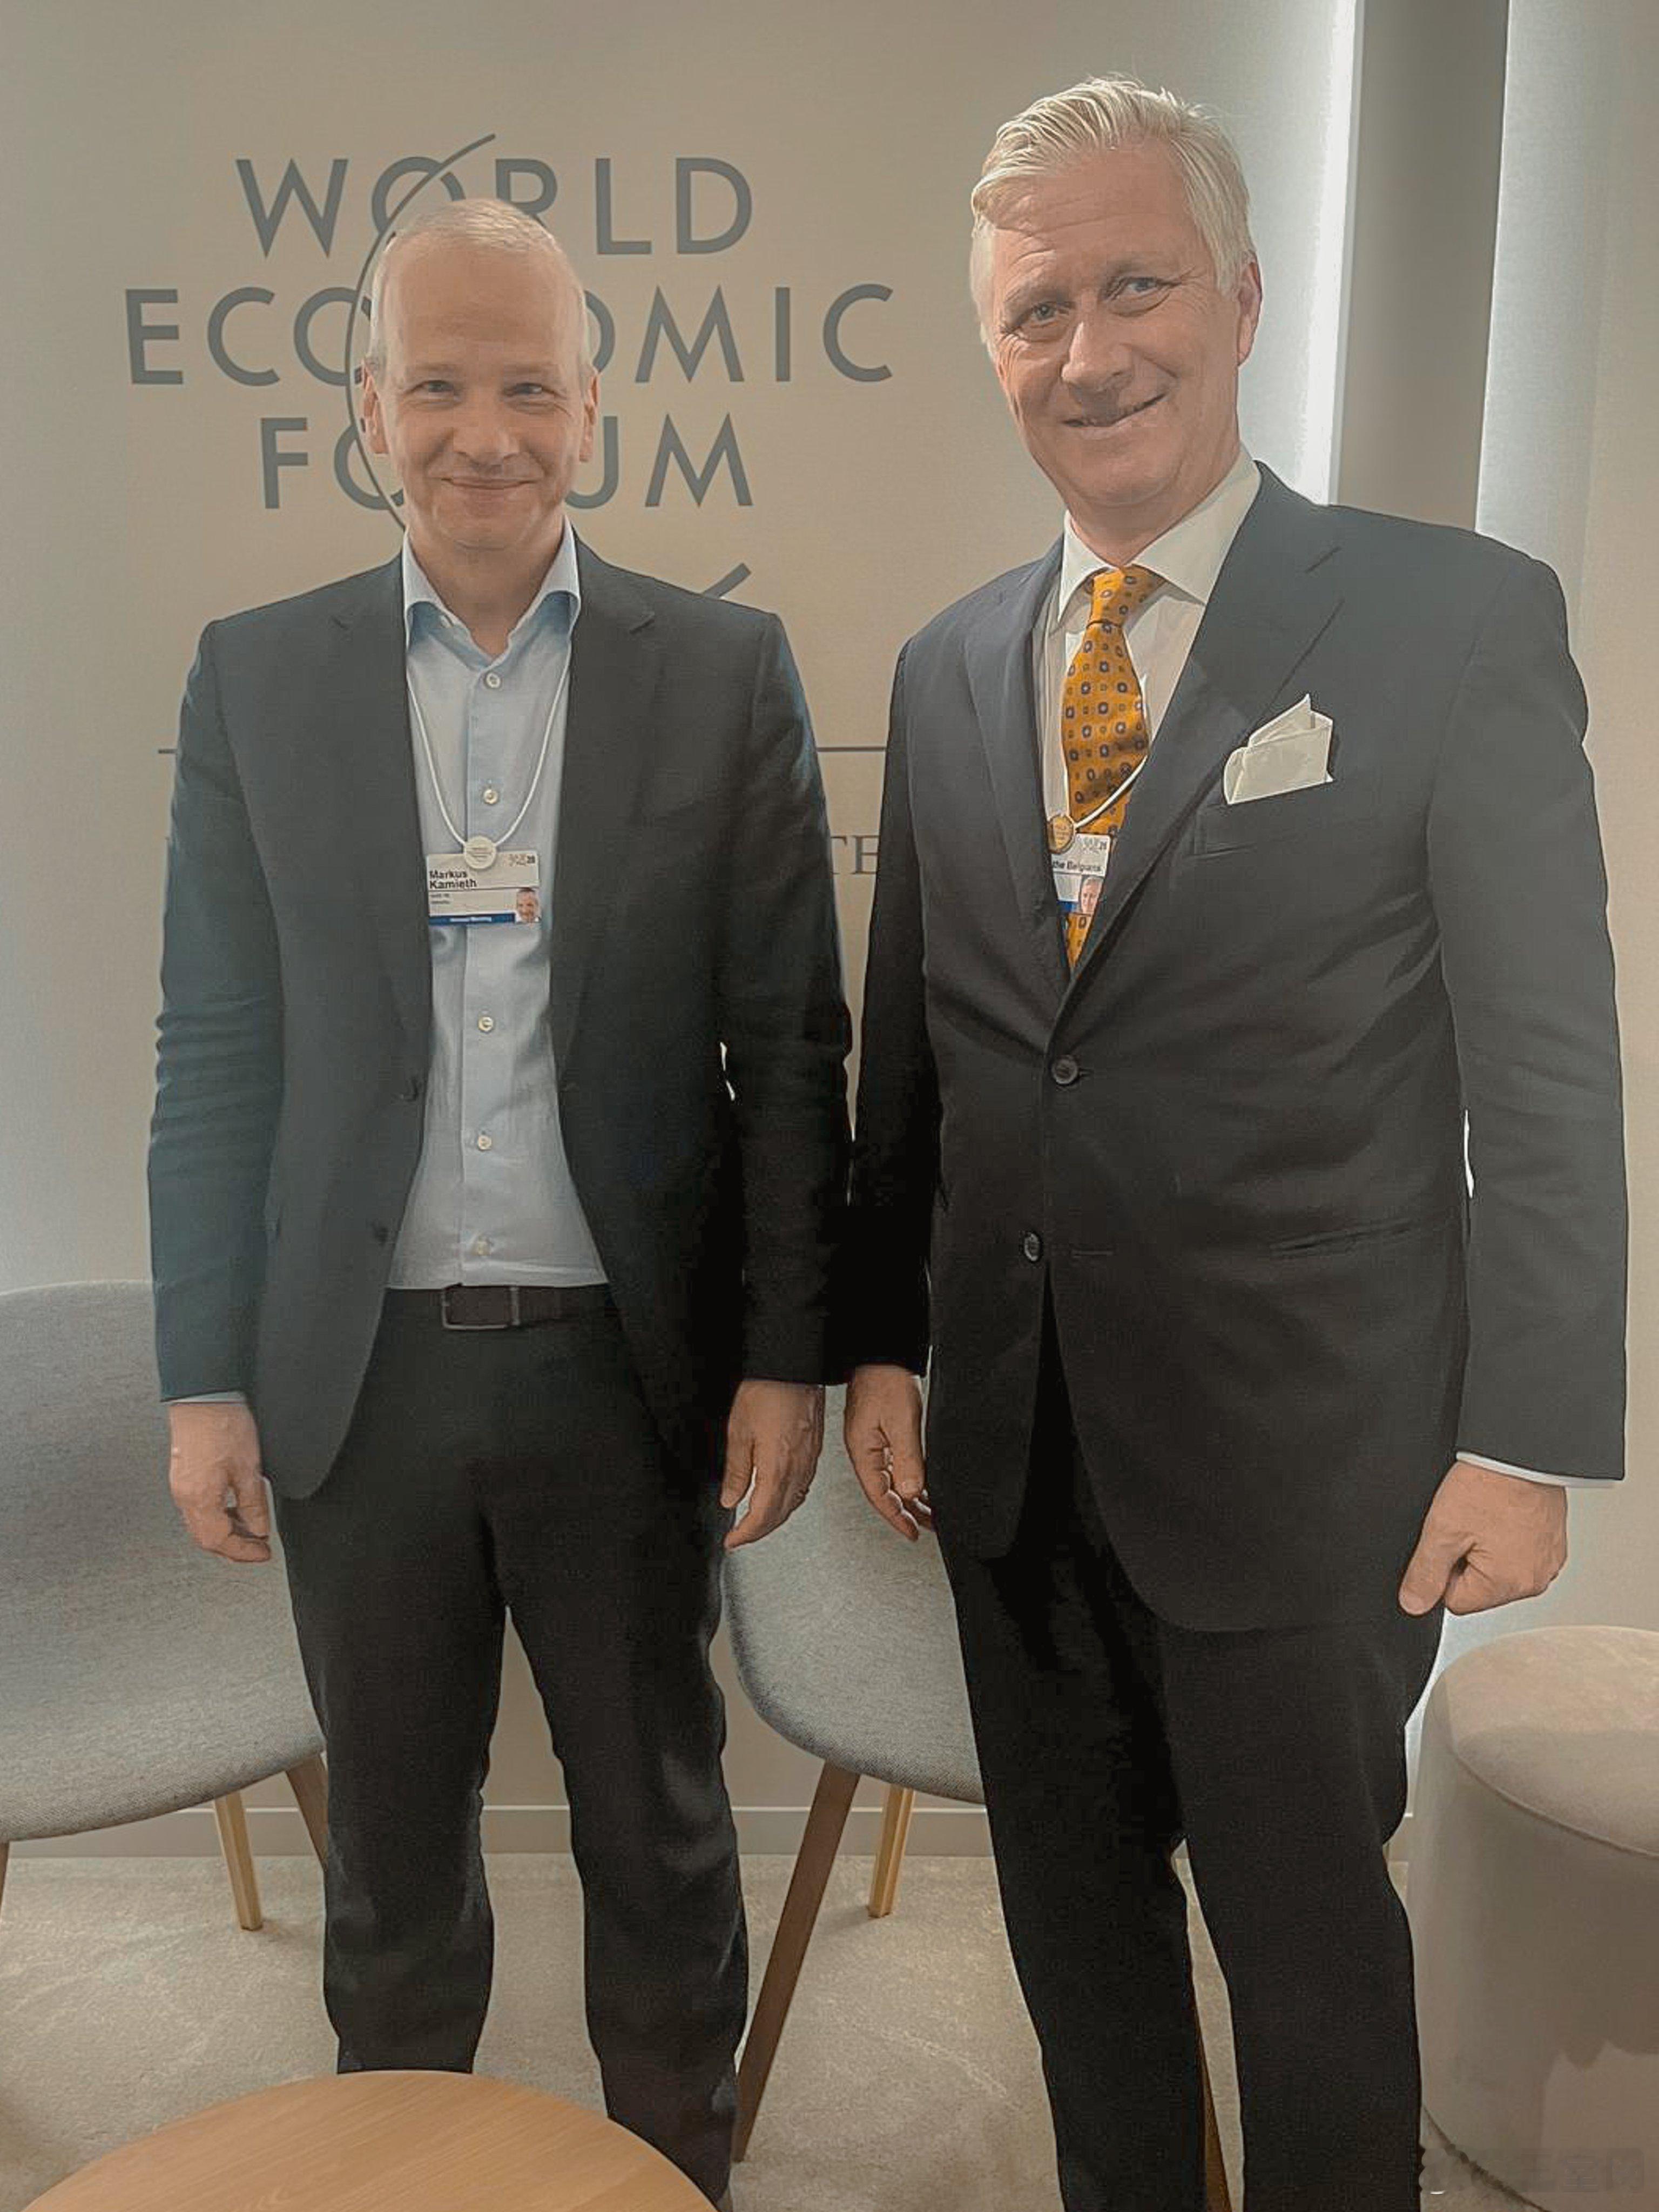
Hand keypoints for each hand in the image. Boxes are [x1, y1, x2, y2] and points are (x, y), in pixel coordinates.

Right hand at [167, 1401, 271, 1562]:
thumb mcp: (249, 1469)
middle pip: (206, 1538)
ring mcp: (181, 1486)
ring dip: (226, 1532)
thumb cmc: (223, 1425)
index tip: (262, 1553)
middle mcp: (184, 1496)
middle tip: (258, 1547)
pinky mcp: (182, 1476)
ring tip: (251, 1528)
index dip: (243, 1552)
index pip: (219, 1541)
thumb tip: (259, 1529)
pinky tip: (234, 1509)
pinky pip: (198, 1509)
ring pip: (201, 1525)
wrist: (203, 1397)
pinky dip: (218, 1516)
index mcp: (199, 1498)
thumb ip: (254, 1504)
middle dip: (234, 1547)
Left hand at [721, 1380, 824, 1549]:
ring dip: (774, 1518)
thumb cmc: (768, 1390)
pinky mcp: (814, 1451)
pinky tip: (780, 1498)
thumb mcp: (739, 1431)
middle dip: (759, 1532)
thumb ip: (736, 1471)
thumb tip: (730, 1499)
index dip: (745, 1534)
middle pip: (780, 1514)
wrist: (794, 1367)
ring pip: (794, 1503)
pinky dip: (789, 1501)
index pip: (762, 1515)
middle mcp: (798, 1468)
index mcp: (778, 1467)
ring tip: (757, 1522)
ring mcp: (810, 1460)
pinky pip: (803, 1487)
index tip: (732, 1541)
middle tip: (741, 1537)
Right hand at [844, 1364, 929, 1539]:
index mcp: (862, 1451)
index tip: (912, 1532)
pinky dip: (909, 1478)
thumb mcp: (902, 1422)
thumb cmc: (885, 1379)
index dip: (896, 1517)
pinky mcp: (881, 1432)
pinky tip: (923, 1484)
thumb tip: (910, 1492)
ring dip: (910, 1497)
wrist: (882, 1352)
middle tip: (929, 1526)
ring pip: (892, 1479)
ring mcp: (872, 1441)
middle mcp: (865, 1450)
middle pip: (885, 1491)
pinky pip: (895, 1464)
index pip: (879, 1495)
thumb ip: (907, 1459)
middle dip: (907, 1512)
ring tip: (931, 1512)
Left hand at [1398, 1459, 1567, 1615]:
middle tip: (1470, 1525)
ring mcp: (1548, 1562)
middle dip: (1468, 1561)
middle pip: (1481, 1589)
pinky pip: (1520, 1555)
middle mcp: (1535, 1580)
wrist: (1521, 1453)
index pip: (1456, 1602)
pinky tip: (1504, 1515)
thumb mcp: (1443, 1529)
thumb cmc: (1489, 1484)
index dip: (1443, 1571)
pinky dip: (1508, 1540)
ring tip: (1488, 1517)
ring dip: (1488, 1551)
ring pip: (1500, 1572)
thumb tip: (1413, 1603)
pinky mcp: (1554, 1545)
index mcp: (1508, 1583)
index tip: (1451, 1541)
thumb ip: (1425, 1572)